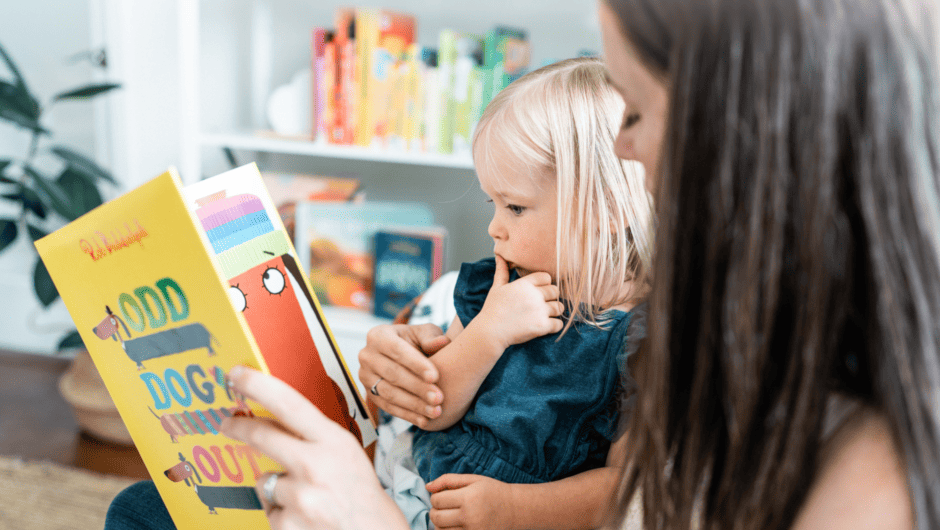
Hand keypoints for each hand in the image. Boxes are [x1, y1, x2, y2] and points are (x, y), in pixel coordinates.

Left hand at [220, 366, 407, 529]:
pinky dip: (282, 513)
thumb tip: (274, 419)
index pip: (289, 403)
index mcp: (334, 442)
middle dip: (239, 427)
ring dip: (277, 487)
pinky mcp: (288, 524)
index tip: (236, 375)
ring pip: (265, 480)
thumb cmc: (360, 493)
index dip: (258, 385)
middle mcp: (316, 466)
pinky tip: (305, 517)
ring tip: (307, 497)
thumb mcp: (346, 453)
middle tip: (228, 422)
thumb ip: (314, 436)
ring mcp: (301, 497)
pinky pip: (269, 509)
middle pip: (263, 435)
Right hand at [358, 323, 450, 427]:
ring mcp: (365, 377)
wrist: (405, 355)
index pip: (397, 350)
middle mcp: (367, 356)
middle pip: (393, 374)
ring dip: (414, 404)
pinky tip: (425, 420)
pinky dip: (407, 415)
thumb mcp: (424, 333)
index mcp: (378, 335)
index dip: (416, 364)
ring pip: (389, 394)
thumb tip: (442, 342)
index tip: (435, 377)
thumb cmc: (417, 341)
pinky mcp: (370, 394)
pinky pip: (388, 407)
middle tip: (439, 398)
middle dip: (417, 387)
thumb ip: (432, 338)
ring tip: (436, 410)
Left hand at [426, 474, 516, 529]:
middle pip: (436, 517)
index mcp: (469, 497)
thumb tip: (427, 487)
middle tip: (444, 507)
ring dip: (441, 523)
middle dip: (435, 511)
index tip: (443, 496)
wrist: (515, 509)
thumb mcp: (473, 480)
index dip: (436, 497)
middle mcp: (470, 516)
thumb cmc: (493, 491)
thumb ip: (448, 480)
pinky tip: (455, 525)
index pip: (437, 500)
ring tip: (451, 516)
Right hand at [475, 255, 564, 348]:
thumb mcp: (496, 288)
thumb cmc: (492, 309)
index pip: (546, 277)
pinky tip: (547, 326)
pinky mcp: (542, 326)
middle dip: (551, 297)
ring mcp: (539, 311)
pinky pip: (559, 324)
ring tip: (546, 314)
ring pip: (560, 307)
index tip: (539, 291)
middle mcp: (534, 295)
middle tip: (543, 303)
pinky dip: (555, 326)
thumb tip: (499, 255)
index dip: (545, 283)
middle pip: (555, 291)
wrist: (490, 332)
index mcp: (524, 284)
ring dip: (555, 311)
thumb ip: (502, 271)